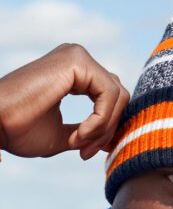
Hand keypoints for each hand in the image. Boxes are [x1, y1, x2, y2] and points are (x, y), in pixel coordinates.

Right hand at [0, 43, 129, 159]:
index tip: (87, 152)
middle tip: (84, 152)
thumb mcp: (64, 134)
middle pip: (117, 95)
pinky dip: (99, 120)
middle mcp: (78, 59)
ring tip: (79, 144)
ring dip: (102, 127)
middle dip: (107, 129)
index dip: (106, 128)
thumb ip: (89, 132)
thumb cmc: (19, 130)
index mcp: (74, 72)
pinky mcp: (77, 61)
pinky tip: (79, 134)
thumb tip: (113, 140)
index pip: (110, 98)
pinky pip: (109, 94)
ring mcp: (77, 56)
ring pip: (117, 95)